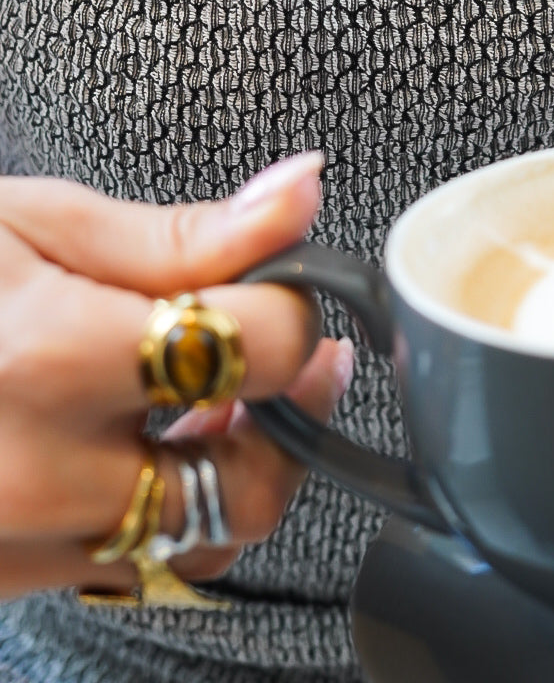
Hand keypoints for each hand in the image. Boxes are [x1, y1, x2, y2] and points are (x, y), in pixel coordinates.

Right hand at [0, 154, 353, 598]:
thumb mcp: (34, 223)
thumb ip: (183, 231)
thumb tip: (302, 192)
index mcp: (51, 355)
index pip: (258, 344)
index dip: (299, 305)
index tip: (291, 282)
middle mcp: (38, 471)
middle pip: (252, 476)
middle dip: (294, 412)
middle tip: (297, 355)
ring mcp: (17, 544)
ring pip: (203, 535)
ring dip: (240, 463)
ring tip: (221, 392)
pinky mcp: (6, 582)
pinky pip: (137, 567)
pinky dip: (172, 507)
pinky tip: (154, 442)